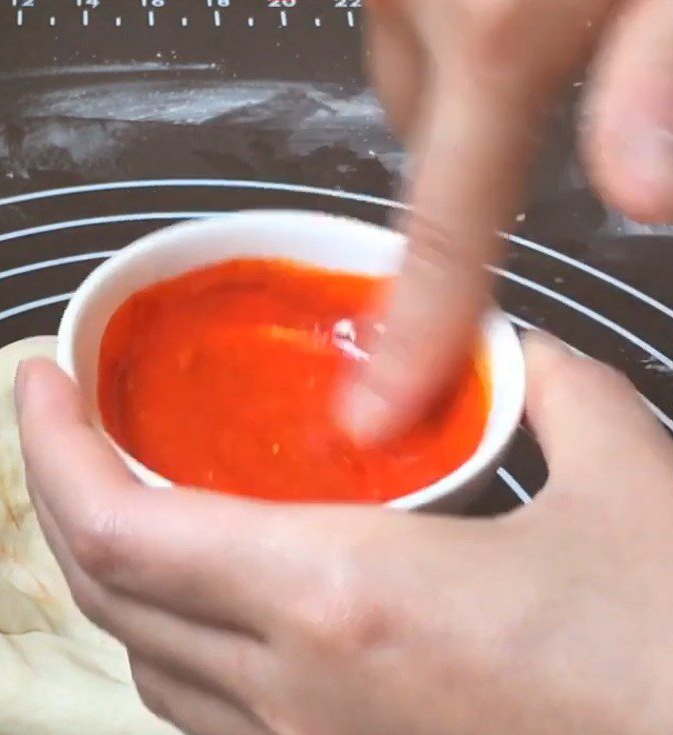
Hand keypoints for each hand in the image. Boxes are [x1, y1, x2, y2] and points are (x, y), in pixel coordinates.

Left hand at [17, 334, 672, 734]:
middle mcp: (299, 689)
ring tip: (122, 499)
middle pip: (108, 591)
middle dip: (61, 497)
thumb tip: (521, 358)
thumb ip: (558, 392)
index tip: (38, 384)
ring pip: (144, 658)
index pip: (124, 527)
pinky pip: (205, 707)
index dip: (54, 449)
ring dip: (110, 572)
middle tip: (67, 428)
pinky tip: (206, 596)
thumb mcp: (625, 482)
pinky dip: (171, 636)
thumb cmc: (670, 657)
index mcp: (344, 596)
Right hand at [347, 0, 672, 439]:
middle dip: (469, 168)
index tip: (371, 414)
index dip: (407, 340)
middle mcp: (420, 15)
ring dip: (463, 92)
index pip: (441, 237)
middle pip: (424, 161)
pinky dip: (446, 33)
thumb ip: (657, 70)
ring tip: (535, 29)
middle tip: (546, 114)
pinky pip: (408, 27)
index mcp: (497, 39)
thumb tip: (638, 193)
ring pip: (415, 90)